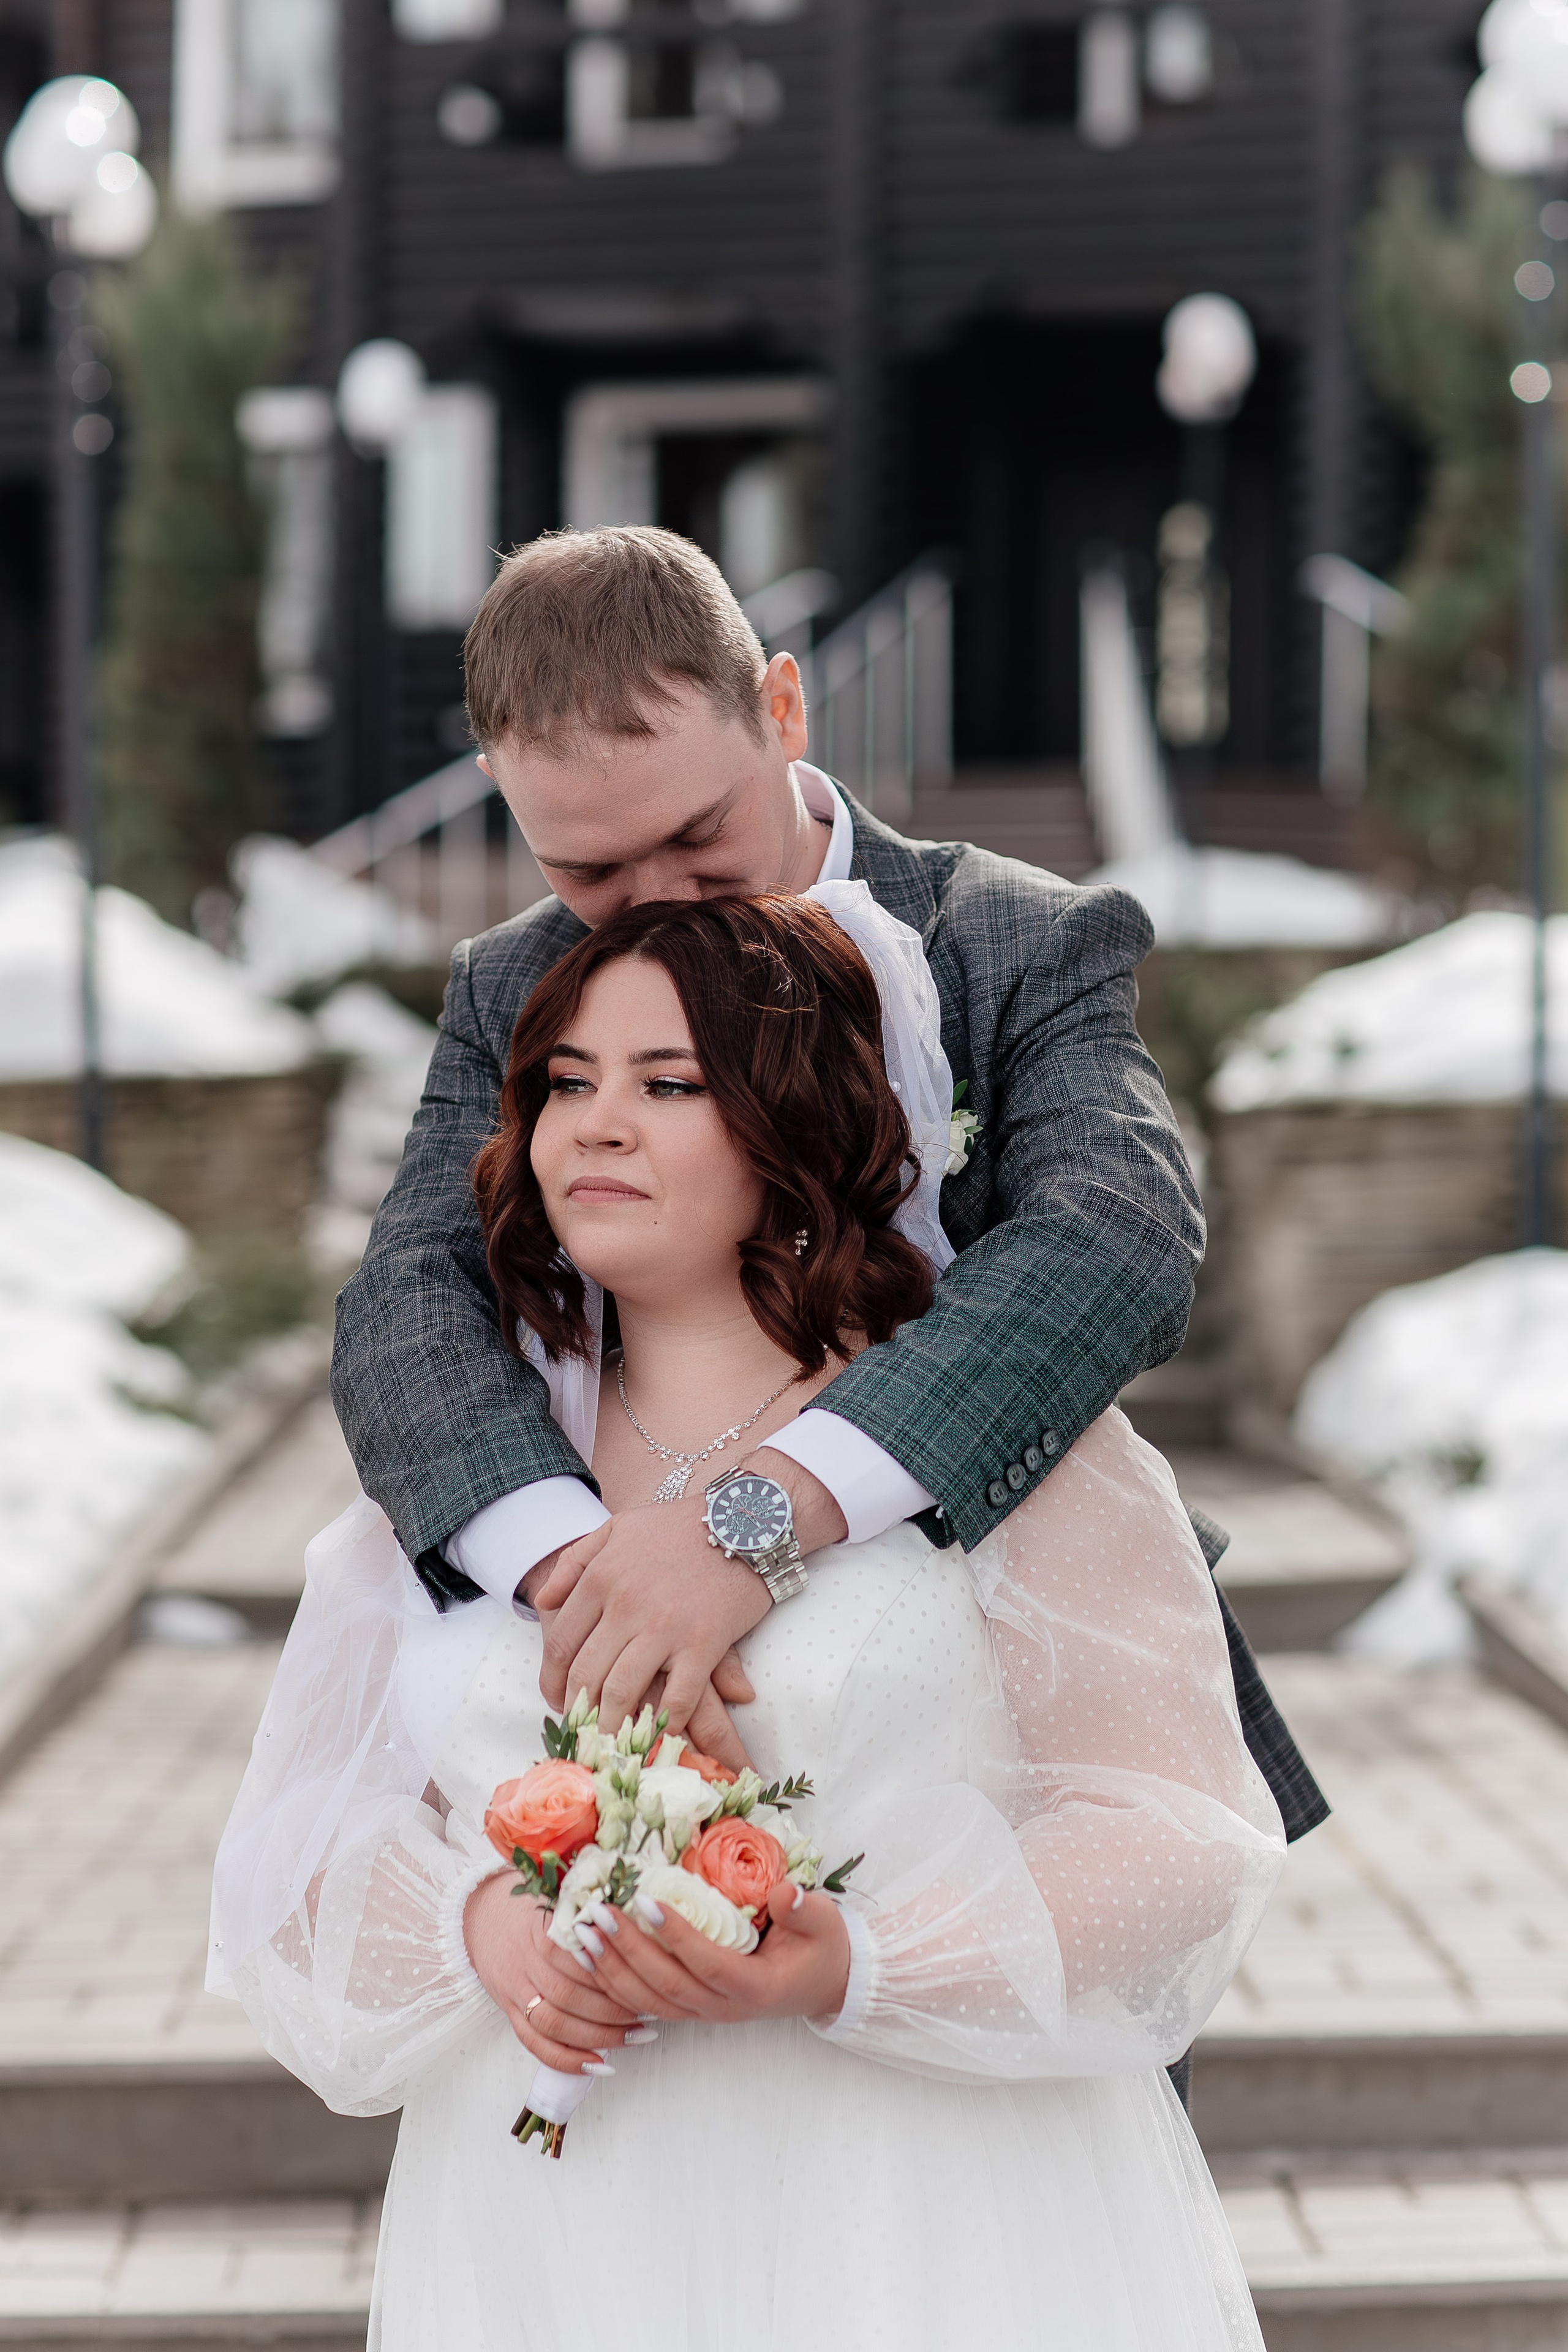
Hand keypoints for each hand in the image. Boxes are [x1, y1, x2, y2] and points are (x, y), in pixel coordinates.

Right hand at [462, 1873, 644, 2073]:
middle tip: (650, 2014)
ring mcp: (516, 1991)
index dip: (615, 1972)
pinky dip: (568, 2060)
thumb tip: (644, 1917)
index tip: (648, 1979)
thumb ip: (594, 1910)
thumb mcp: (562, 1898)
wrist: (486, 1919)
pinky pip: (536, 2045)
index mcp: (544, 1930)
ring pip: (555, 2023)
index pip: (582, 1957)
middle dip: (613, 2010)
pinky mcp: (510, 2013)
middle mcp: (528, 1963)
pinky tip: (600, 2066)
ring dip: (599, 2036)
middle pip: (569, 1994)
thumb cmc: (536, 1910)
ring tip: (636, 2037)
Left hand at [532, 1452, 846, 1750]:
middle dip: (577, 1710)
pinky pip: (677, 1699)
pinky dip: (664, 1724)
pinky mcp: (704, 1643)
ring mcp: (664, 1627)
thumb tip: (542, 1602)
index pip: (561, 1643)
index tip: (556, 1701)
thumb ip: (575, 1562)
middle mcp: (625, 1605)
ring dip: (611, 1726)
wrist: (744, 1519)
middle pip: (585, 1674)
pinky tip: (659, 1735)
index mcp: (600, 1578)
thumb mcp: (616, 1528)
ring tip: (610, 1744)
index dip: (552, 1680)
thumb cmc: (678, 1526)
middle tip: (579, 1730)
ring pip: (622, 1692)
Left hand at [577, 1881, 850, 2028]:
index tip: (646, 1900)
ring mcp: (705, 2012)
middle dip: (628, 1949)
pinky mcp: (692, 2008)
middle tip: (600, 1912)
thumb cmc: (821, 1947)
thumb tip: (784, 1893)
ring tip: (583, 1934)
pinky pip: (646, 2002)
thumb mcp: (824, 1923)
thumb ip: (804, 1909)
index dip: (676, 1935)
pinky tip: (592, 1958)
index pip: (707, 1963)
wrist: (824, 1984)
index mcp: (755, 1987)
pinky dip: (615, 1983)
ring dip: (612, 1969)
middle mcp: (724, 2007)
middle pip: (666, 1984)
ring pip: (649, 2000)